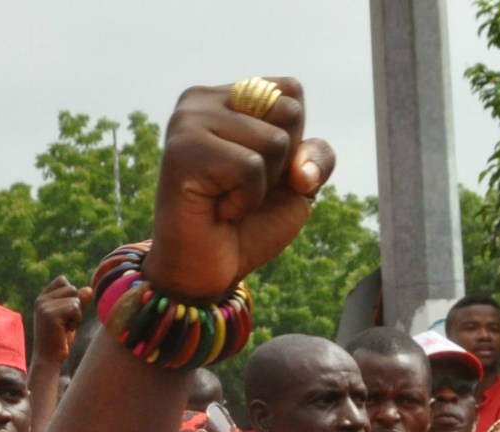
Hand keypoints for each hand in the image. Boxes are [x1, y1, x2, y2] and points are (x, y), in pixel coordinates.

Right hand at [32, 276, 92, 365]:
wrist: (49, 360)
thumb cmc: (59, 340)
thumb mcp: (70, 318)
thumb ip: (78, 303)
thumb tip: (89, 289)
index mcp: (42, 298)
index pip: (62, 280)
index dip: (71, 295)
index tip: (65, 314)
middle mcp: (41, 300)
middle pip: (72, 288)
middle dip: (75, 306)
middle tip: (65, 323)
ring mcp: (44, 306)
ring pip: (75, 298)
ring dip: (76, 315)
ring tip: (64, 328)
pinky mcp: (50, 314)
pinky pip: (75, 308)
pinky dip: (75, 320)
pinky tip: (65, 331)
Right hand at [144, 78, 335, 301]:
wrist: (207, 272)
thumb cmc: (248, 224)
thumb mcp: (297, 184)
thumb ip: (316, 156)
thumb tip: (300, 171)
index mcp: (225, 97)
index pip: (290, 91)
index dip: (294, 139)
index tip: (257, 170)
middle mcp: (201, 100)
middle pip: (288, 111)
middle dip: (281, 163)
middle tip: (240, 187)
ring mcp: (188, 121)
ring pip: (275, 141)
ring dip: (262, 186)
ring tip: (226, 199)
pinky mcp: (183, 150)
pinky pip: (251, 167)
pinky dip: (246, 200)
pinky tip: (217, 209)